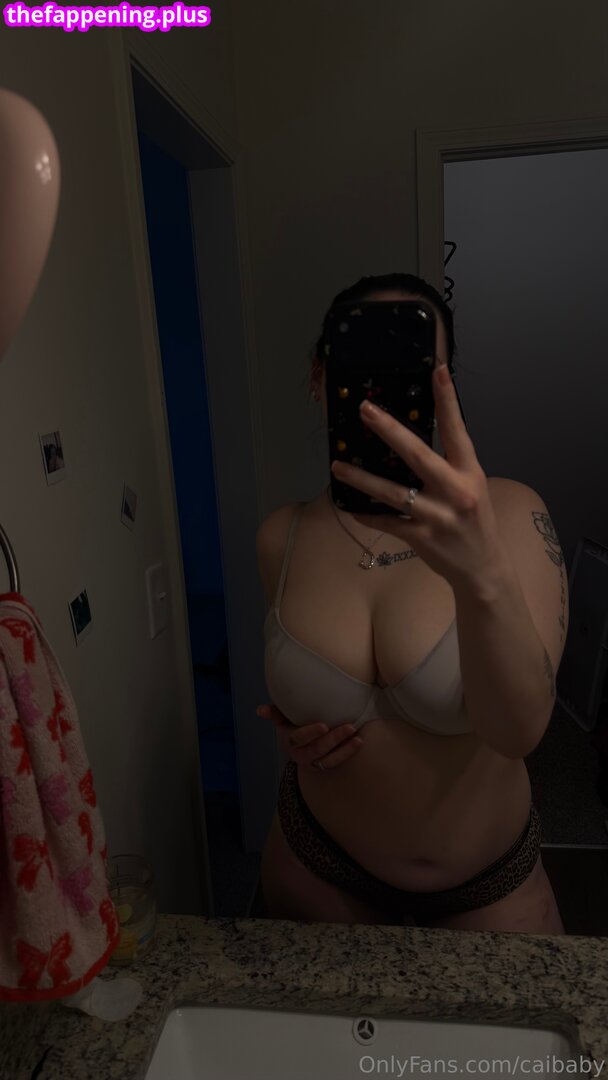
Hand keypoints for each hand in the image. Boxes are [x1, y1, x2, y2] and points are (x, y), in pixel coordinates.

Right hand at [256, 703, 362, 768]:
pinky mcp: (323, 765)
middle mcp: (299, 754)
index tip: (324, 726)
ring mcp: (312, 762)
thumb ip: (274, 712)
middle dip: (333, 739)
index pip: (298, 738)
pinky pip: (336, 762)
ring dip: (344, 748)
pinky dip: (348, 752)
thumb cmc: (291, 723)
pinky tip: (359, 741)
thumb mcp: (281, 717)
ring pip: (328, 759)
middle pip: (316, 749)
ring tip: (357, 737)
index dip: (310, 733)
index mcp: (288, 741)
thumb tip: (260, 710)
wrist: (298, 742)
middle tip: (349, 727)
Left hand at [330, 361, 507, 591]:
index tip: (436, 370)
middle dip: (389, 430)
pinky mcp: (422, 539)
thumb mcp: (472, 487)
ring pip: (393, 492)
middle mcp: (456, 491)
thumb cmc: (474, 521)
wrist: (483, 569)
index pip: (458, 429)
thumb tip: (408, 442)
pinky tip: (349, 506)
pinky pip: (387, 522)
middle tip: (365, 410)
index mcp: (469, 472)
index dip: (447, 399)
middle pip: (418, 455)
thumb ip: (448, 466)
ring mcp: (438, 516)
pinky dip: (367, 514)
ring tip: (337, 466)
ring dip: (362, 479)